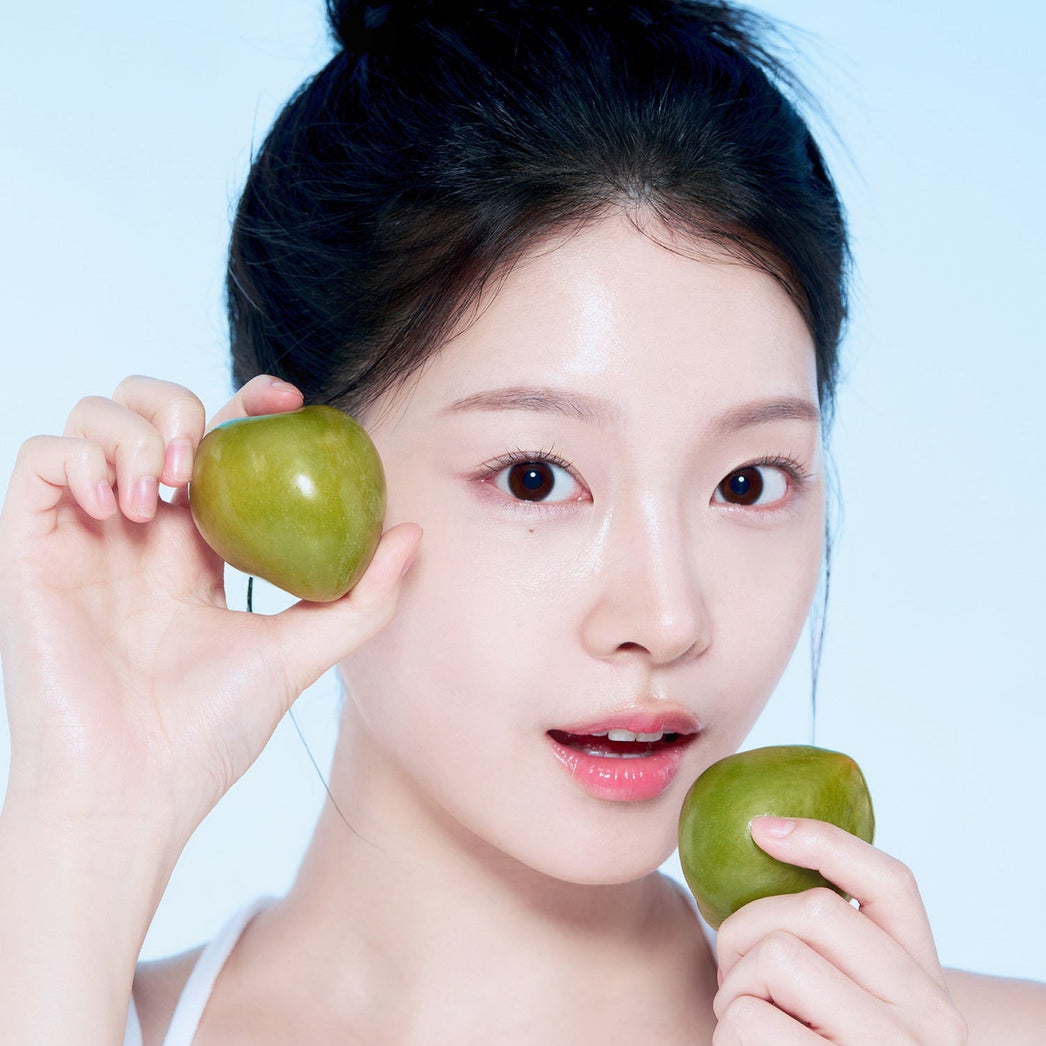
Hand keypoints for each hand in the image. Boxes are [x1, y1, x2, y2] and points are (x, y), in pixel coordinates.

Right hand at [0, 375, 420, 851]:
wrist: (135, 789)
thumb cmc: (210, 732)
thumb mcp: (301, 653)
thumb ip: (362, 598)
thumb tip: (413, 534)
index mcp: (198, 544)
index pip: (218, 444)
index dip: (245, 401)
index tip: (287, 399)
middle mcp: (140, 528)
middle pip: (146, 410)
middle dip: (176, 405)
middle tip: (202, 455)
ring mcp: (83, 533)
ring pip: (91, 420)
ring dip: (130, 430)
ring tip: (159, 491)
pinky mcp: (30, 545)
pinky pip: (41, 458)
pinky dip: (81, 456)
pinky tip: (120, 504)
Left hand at [712, 816, 967, 1043]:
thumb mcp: (844, 1002)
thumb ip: (827, 947)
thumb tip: (762, 836)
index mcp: (928, 983)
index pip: (892, 883)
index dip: (824, 840)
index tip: (760, 828)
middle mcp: (927, 1020)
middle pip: (814, 911)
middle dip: (747, 928)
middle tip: (733, 969)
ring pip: (775, 960)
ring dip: (733, 987)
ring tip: (744, 1022)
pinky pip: (747, 1021)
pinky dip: (726, 1033)